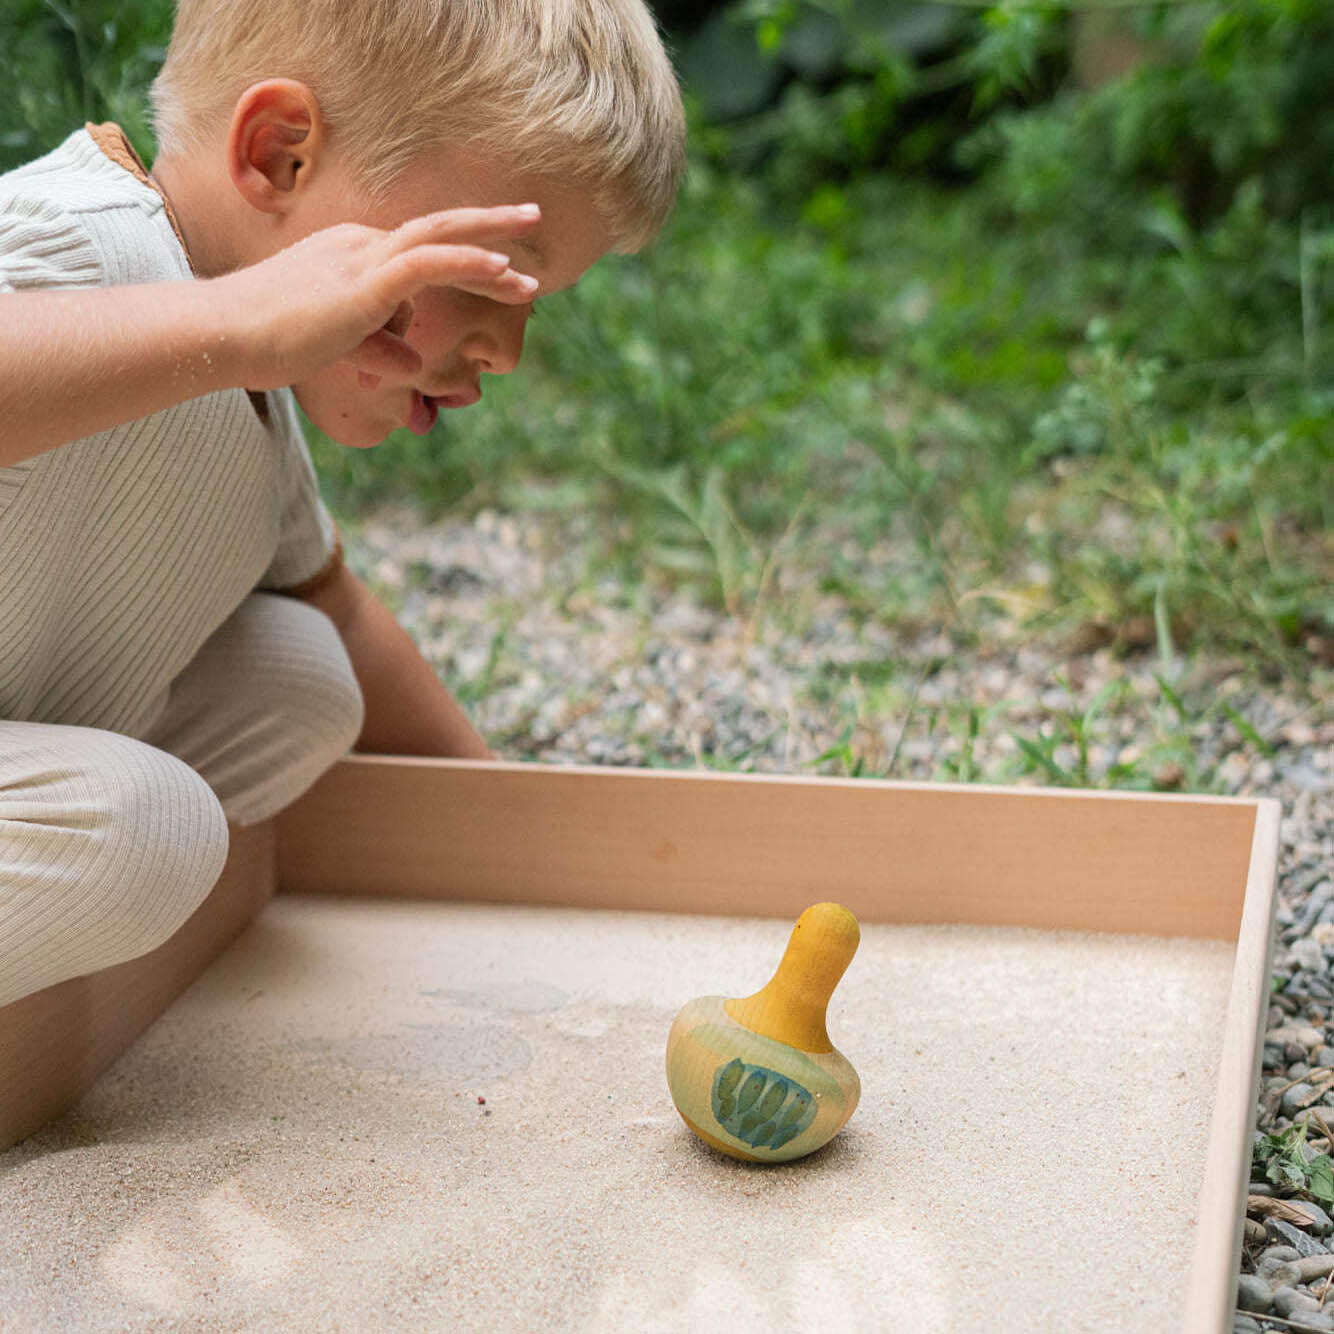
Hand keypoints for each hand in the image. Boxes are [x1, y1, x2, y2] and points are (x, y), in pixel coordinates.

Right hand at [219, 204, 541, 391]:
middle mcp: (361, 246)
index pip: (418, 255)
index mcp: (353, 255)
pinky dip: (468, 262)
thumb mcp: (340, 349)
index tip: (506, 272)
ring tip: (534, 252)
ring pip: (440, 238)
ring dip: (493, 243)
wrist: (227, 336)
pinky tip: (503, 268)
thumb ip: (381, 351)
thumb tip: (414, 367)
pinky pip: (428, 263)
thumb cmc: (271, 343)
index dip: (464, 261)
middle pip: (437, 228)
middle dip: (490, 224)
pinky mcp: (365, 283)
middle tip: (533, 217)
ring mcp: (363, 259)